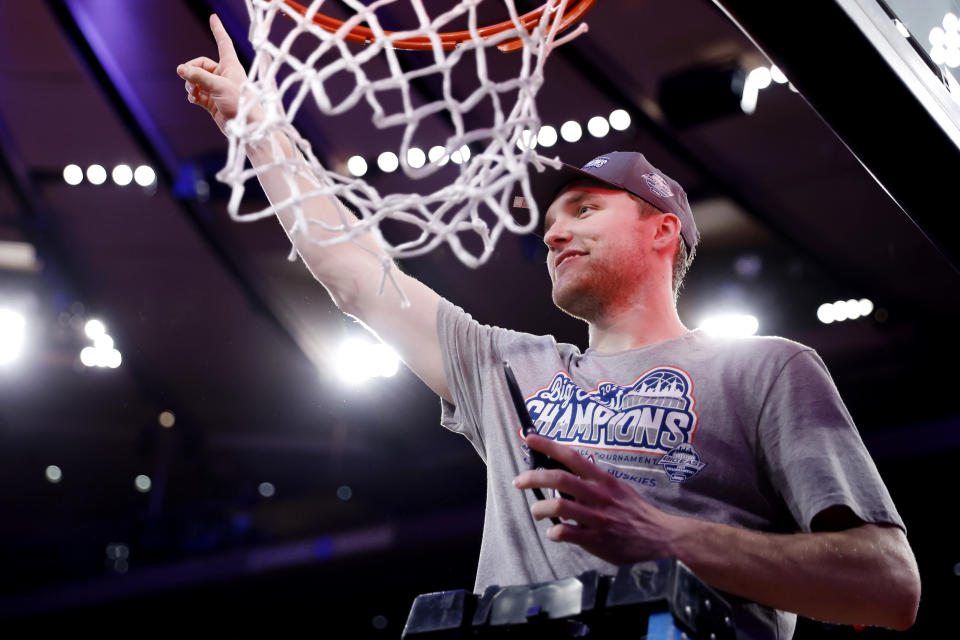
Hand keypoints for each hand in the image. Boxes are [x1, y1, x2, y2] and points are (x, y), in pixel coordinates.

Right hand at [177, 14, 255, 133]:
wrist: (247, 129)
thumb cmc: (240, 104)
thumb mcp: (218, 87)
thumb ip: (198, 77)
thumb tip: (180, 69)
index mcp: (231, 66)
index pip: (223, 42)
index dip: (218, 30)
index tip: (213, 17)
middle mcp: (224, 75)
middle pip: (200, 65)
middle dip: (191, 71)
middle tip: (186, 78)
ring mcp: (217, 89)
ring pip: (196, 80)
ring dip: (190, 85)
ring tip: (193, 92)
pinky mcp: (212, 102)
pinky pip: (196, 93)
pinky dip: (192, 95)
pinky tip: (194, 99)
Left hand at [513, 433, 686, 565]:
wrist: (661, 539)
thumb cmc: (637, 514)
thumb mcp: (618, 489)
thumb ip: (594, 483)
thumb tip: (567, 480)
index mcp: (603, 480)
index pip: (572, 457)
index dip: (548, 445)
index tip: (529, 438)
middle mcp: (598, 495)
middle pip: (559, 479)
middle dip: (533, 477)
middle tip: (519, 481)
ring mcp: (597, 517)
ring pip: (558, 506)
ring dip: (540, 508)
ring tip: (537, 512)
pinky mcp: (597, 540)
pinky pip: (567, 533)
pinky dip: (555, 533)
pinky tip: (555, 534)